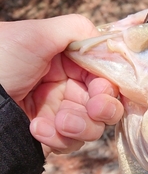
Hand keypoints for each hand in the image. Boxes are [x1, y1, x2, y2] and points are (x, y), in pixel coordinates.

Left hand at [0, 15, 123, 155]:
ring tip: (57, 122)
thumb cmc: (0, 61)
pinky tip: (35, 128)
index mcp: (67, 62)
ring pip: (94, 127)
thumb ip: (76, 29)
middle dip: (104, 108)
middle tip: (95, 109)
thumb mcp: (36, 34)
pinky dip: (57, 138)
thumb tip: (107, 41)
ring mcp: (60, 114)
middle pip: (107, 104)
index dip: (110, 84)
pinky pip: (70, 143)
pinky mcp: (51, 137)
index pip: (105, 75)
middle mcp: (67, 88)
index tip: (103, 89)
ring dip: (80, 125)